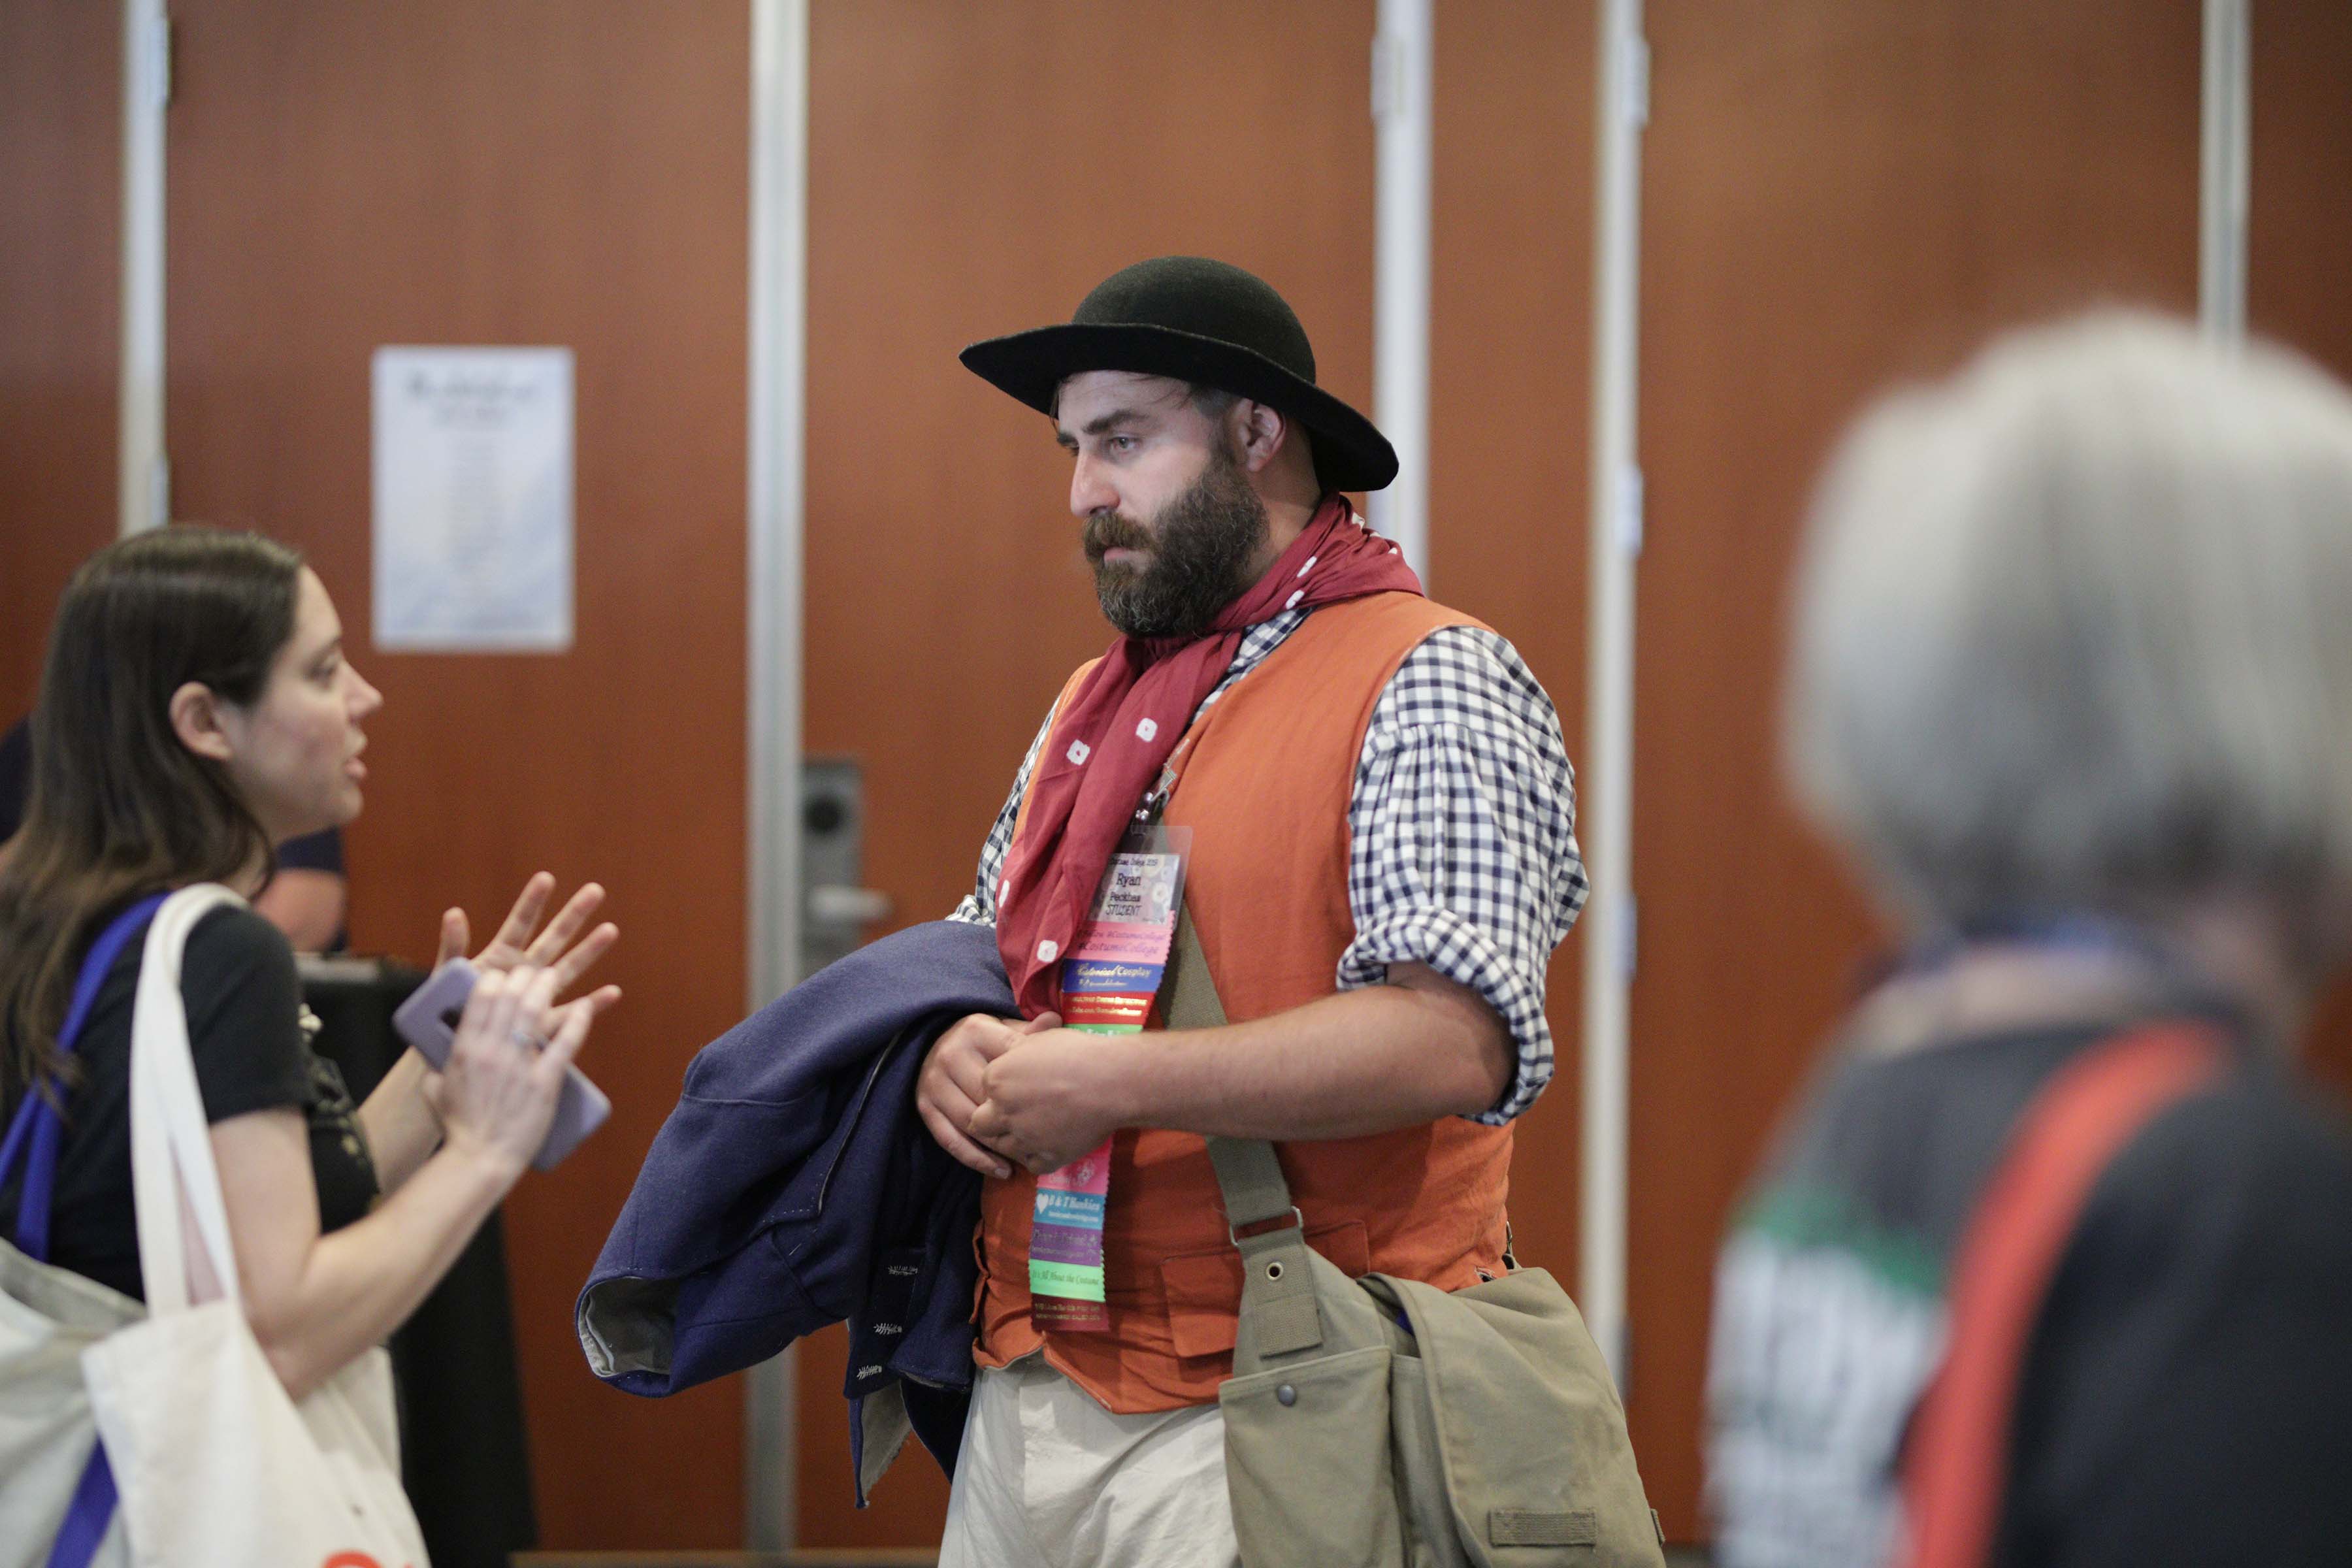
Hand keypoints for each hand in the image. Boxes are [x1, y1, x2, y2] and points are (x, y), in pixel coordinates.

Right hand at [424, 964, 592, 1179]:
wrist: (479, 1159)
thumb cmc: (458, 1128)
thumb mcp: (435, 1090)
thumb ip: (437, 1067)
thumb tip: (437, 1055)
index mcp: (464, 1050)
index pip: (480, 998)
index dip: (495, 979)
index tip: (503, 975)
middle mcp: (491, 1051)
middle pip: (511, 998)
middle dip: (523, 977)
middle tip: (534, 971)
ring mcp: (519, 1065)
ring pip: (535, 1012)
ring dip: (547, 988)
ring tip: (554, 976)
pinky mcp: (545, 1082)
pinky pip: (565, 1044)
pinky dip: (578, 1022)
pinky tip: (586, 1008)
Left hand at [435, 873, 622, 1029]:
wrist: (449, 1046)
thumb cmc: (443, 1010)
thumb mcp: (445, 975)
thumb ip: (453, 946)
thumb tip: (453, 913)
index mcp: (500, 956)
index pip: (520, 924)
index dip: (532, 902)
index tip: (546, 879)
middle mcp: (523, 970)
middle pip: (553, 938)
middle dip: (573, 915)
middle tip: (595, 891)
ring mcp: (536, 995)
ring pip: (568, 968)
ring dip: (589, 950)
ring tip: (610, 929)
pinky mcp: (543, 1024)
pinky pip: (571, 1014)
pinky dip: (593, 1005)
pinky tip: (613, 993)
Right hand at [916, 1011, 1060, 1178]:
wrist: (937, 1040)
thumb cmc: (986, 1040)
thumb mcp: (1006, 1030)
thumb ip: (1029, 1033)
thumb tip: (1053, 1021)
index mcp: (975, 1030)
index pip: (1009, 1063)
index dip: (1033, 1086)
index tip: (1055, 1106)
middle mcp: (949, 1053)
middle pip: (988, 1097)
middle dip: (1015, 1120)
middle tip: (1045, 1141)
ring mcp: (933, 1081)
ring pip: (970, 1122)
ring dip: (999, 1146)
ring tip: (1027, 1159)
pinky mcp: (924, 1105)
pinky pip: (950, 1139)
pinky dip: (976, 1159)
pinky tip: (1001, 1170)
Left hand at [969, 1027, 1131, 1174]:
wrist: (1113, 1082)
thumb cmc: (1078, 1053)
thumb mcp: (1041, 1040)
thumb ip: (1016, 1049)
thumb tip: (1010, 1050)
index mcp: (997, 1079)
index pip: (981, 1090)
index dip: (997, 1090)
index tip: (1015, 1087)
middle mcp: (1003, 1112)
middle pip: (980, 1124)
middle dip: (993, 1120)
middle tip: (1016, 1112)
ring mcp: (1024, 1139)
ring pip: (1004, 1147)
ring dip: (1014, 1140)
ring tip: (1036, 1128)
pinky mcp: (1046, 1158)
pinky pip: (1031, 1165)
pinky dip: (1038, 1156)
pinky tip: (1050, 1143)